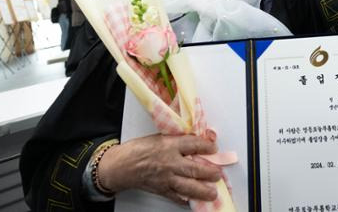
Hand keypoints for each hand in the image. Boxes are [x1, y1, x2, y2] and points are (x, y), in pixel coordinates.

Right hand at [99, 133, 220, 204]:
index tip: (214, 148)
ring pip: (188, 186)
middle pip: (194, 168)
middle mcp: (170, 162)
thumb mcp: (159, 137)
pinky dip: (185, 199)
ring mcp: (166, 178)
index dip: (207, 146)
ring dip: (203, 190)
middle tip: (218, 174)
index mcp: (169, 145)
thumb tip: (195, 142)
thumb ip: (176, 140)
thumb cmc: (137, 149)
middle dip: (209, 172)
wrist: (120, 166)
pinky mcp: (161, 189)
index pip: (194, 144)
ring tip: (213, 193)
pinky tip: (193, 200)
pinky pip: (176, 196)